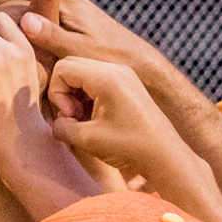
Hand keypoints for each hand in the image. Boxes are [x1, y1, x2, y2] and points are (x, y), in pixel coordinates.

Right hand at [47, 57, 186, 178]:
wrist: (165, 155)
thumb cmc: (130, 147)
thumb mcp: (87, 140)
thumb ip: (62, 127)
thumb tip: (56, 122)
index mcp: (106, 77)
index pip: (63, 69)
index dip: (57, 93)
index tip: (71, 116)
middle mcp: (115, 69)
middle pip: (71, 65)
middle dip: (64, 92)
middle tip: (75, 117)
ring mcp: (123, 74)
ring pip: (82, 72)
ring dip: (76, 95)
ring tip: (85, 120)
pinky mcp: (127, 83)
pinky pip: (96, 79)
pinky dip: (88, 96)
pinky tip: (96, 118)